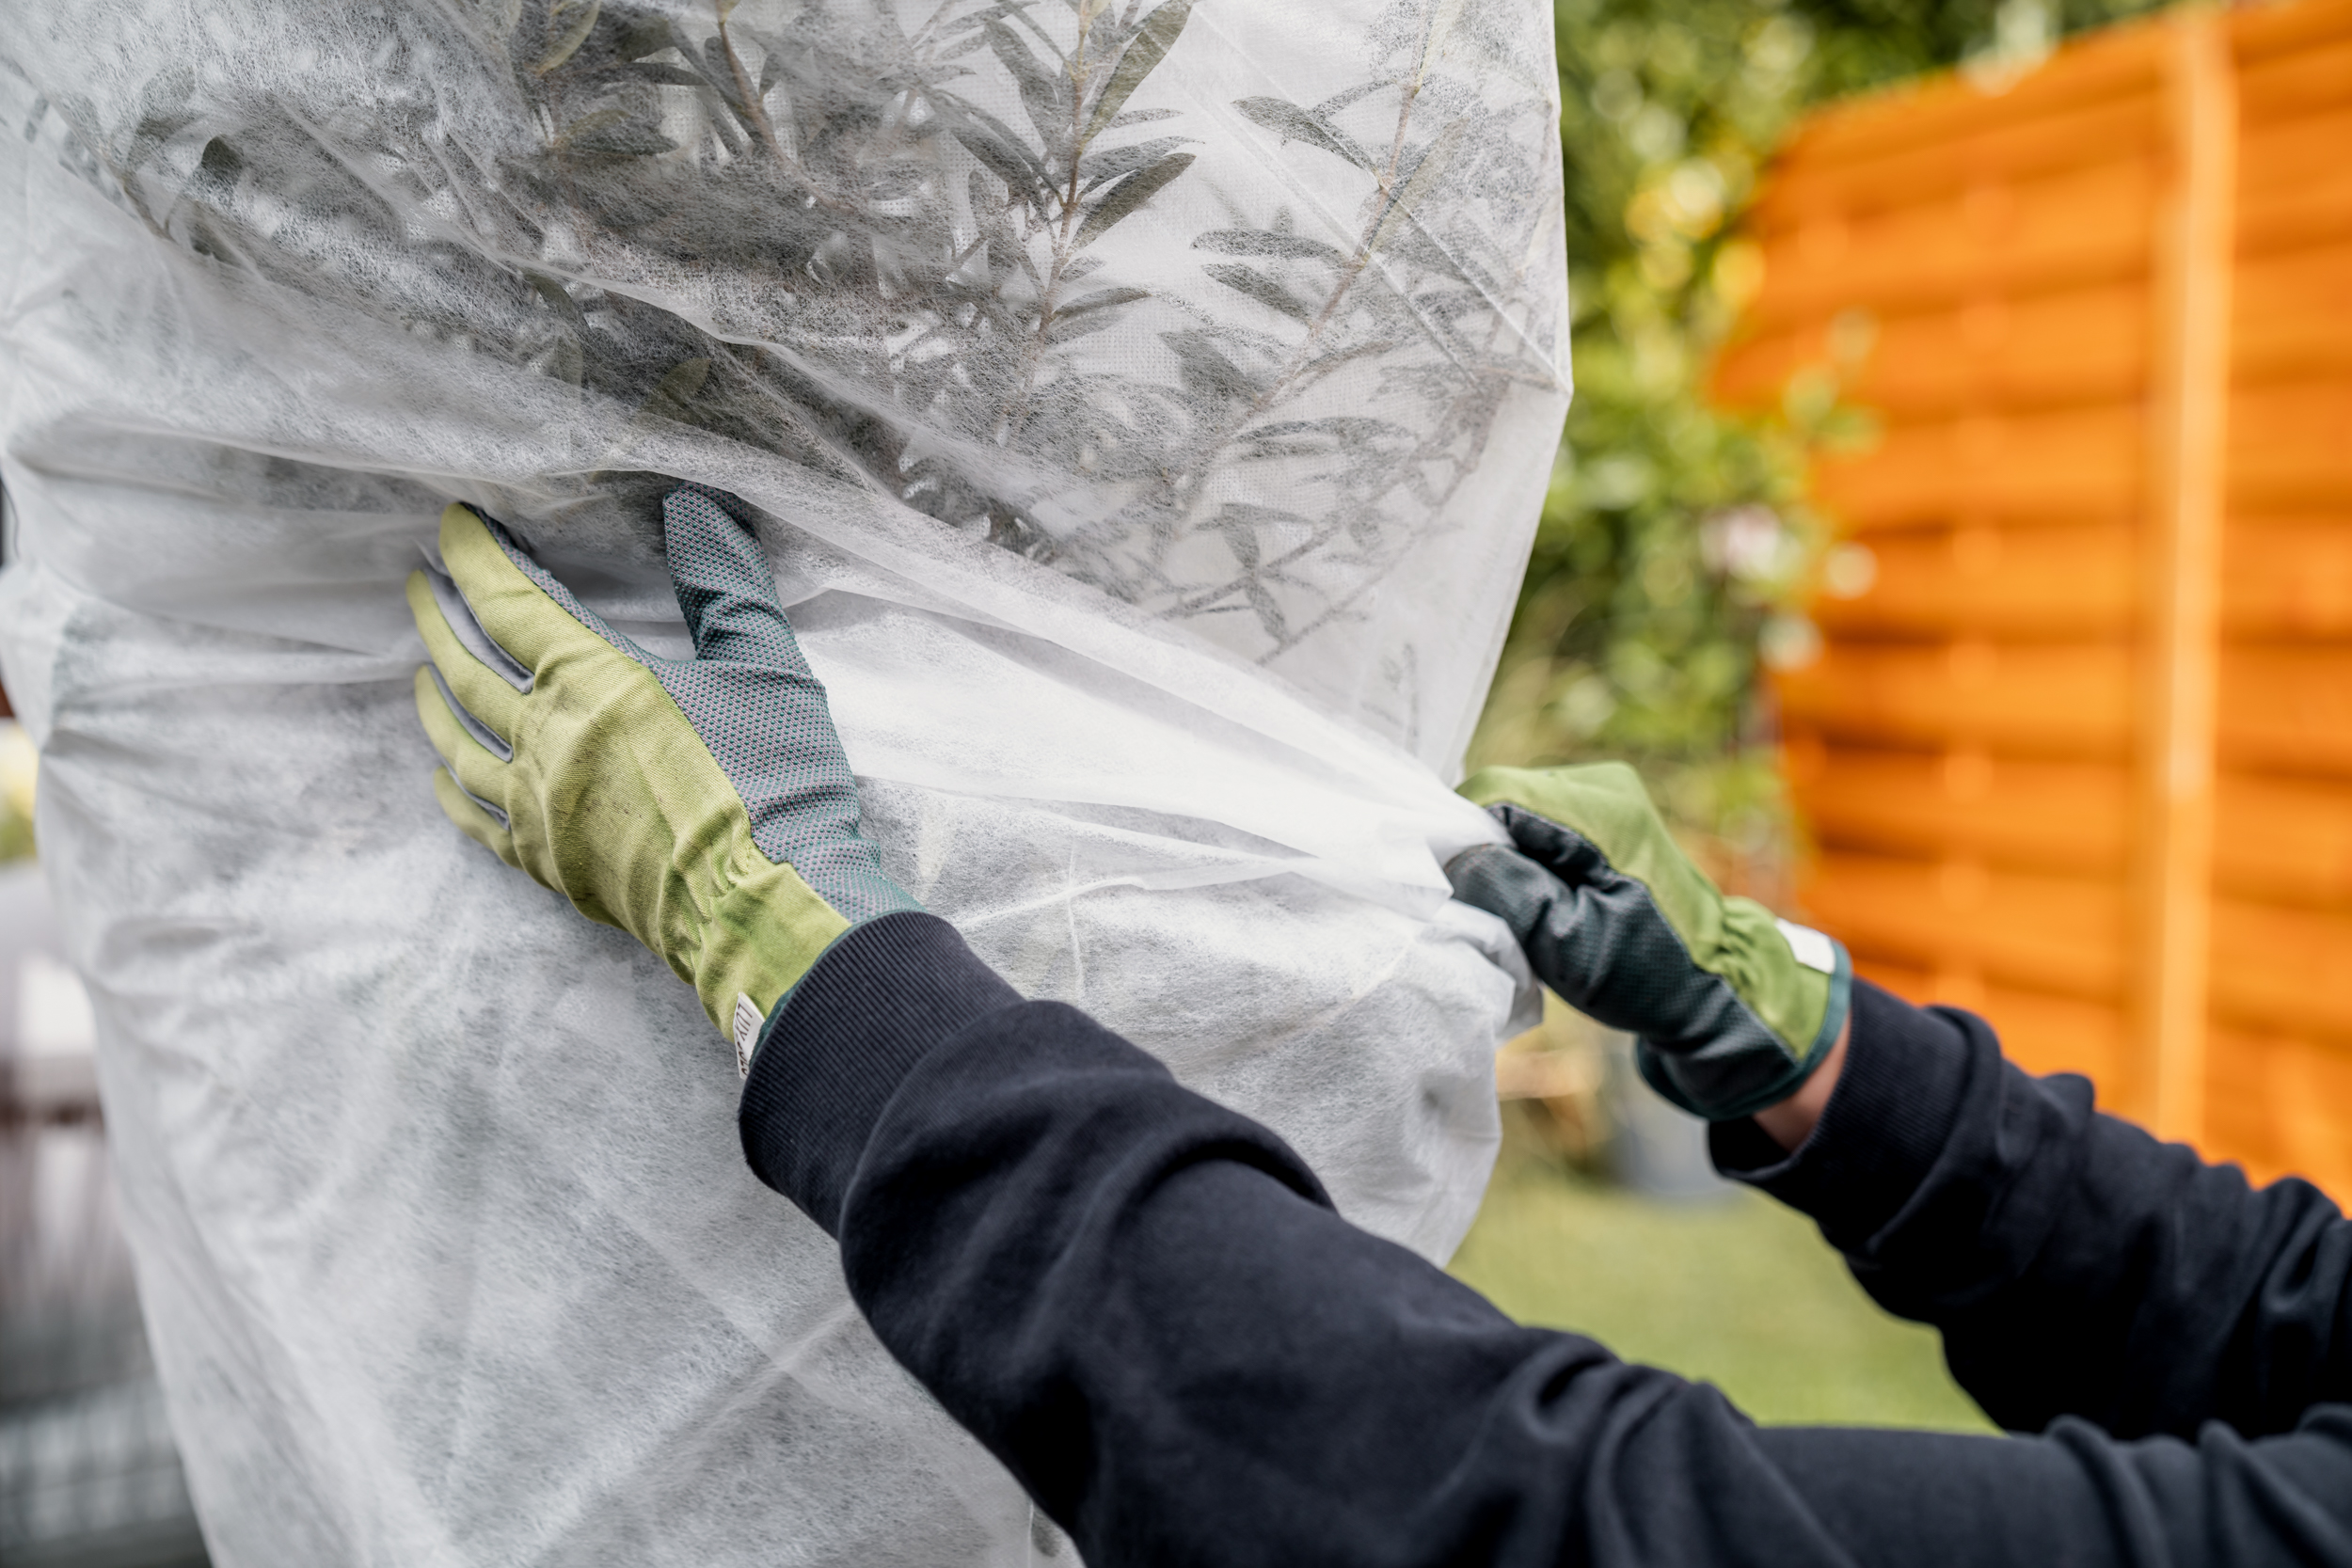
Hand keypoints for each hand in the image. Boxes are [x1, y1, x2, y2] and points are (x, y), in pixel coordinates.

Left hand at [406, 487, 919, 1073]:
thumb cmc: (778, 783)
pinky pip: (477, 820)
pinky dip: (451, 787)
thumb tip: (695, 509)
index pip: (510, 603)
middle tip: (421, 586)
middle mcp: (549, 741)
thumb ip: (726, 584)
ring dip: (433, 699)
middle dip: (438, 619)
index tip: (452, 525)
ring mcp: (542, 808)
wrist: (769, 908)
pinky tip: (444, 774)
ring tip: (422, 673)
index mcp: (595, 682)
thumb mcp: (769, 666)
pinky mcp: (551, 865)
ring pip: (458, 742)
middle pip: (466, 669)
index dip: (476, 558)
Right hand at [1444, 763, 1847, 1121]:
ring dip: (1503, 857)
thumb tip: (1451, 853)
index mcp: (1600, 809)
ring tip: (1524, 909)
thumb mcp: (1565, 943)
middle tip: (1496, 910)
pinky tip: (1540, 896)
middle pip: (1500, 798)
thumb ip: (1505, 889)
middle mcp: (1601, 785)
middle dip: (1484, 849)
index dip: (1462, 837)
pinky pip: (1535, 822)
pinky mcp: (1599, 813)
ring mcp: (1602, 795)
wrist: (1708, 981)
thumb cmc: (1641, 971)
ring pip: (1513, 811)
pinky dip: (1524, 858)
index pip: (1492, 793)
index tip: (1463, 891)